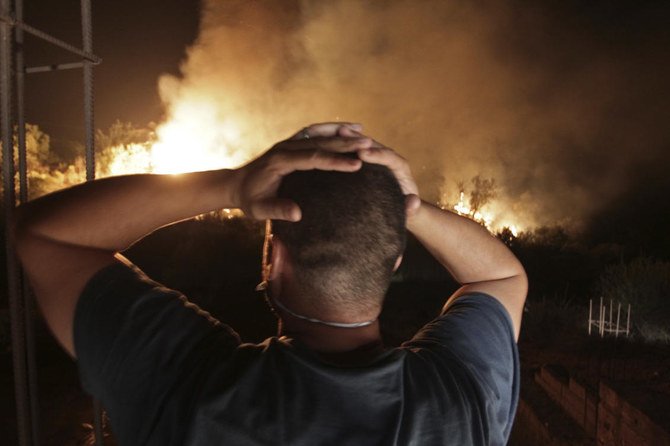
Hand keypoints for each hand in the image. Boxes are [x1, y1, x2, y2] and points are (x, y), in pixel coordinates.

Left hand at [236, 123, 371, 220]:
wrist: (235, 184)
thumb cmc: (249, 200)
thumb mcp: (258, 209)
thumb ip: (277, 210)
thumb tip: (298, 214)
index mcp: (280, 161)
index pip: (312, 159)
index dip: (335, 161)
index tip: (356, 165)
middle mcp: (286, 147)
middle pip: (320, 143)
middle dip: (346, 144)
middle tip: (370, 145)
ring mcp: (289, 142)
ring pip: (319, 133)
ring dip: (342, 133)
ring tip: (365, 134)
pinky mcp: (293, 142)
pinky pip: (315, 132)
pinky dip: (333, 129)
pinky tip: (349, 129)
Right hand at [338, 127, 420, 216]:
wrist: (399, 209)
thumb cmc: (403, 211)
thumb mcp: (409, 212)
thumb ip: (412, 208)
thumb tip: (413, 201)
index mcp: (400, 169)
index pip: (390, 158)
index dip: (377, 154)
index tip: (362, 153)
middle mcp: (387, 159)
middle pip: (374, 145)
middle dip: (358, 139)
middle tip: (342, 133)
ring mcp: (375, 159)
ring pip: (362, 144)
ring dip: (348, 138)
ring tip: (331, 132)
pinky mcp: (365, 162)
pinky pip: (353, 151)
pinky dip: (342, 146)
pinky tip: (326, 142)